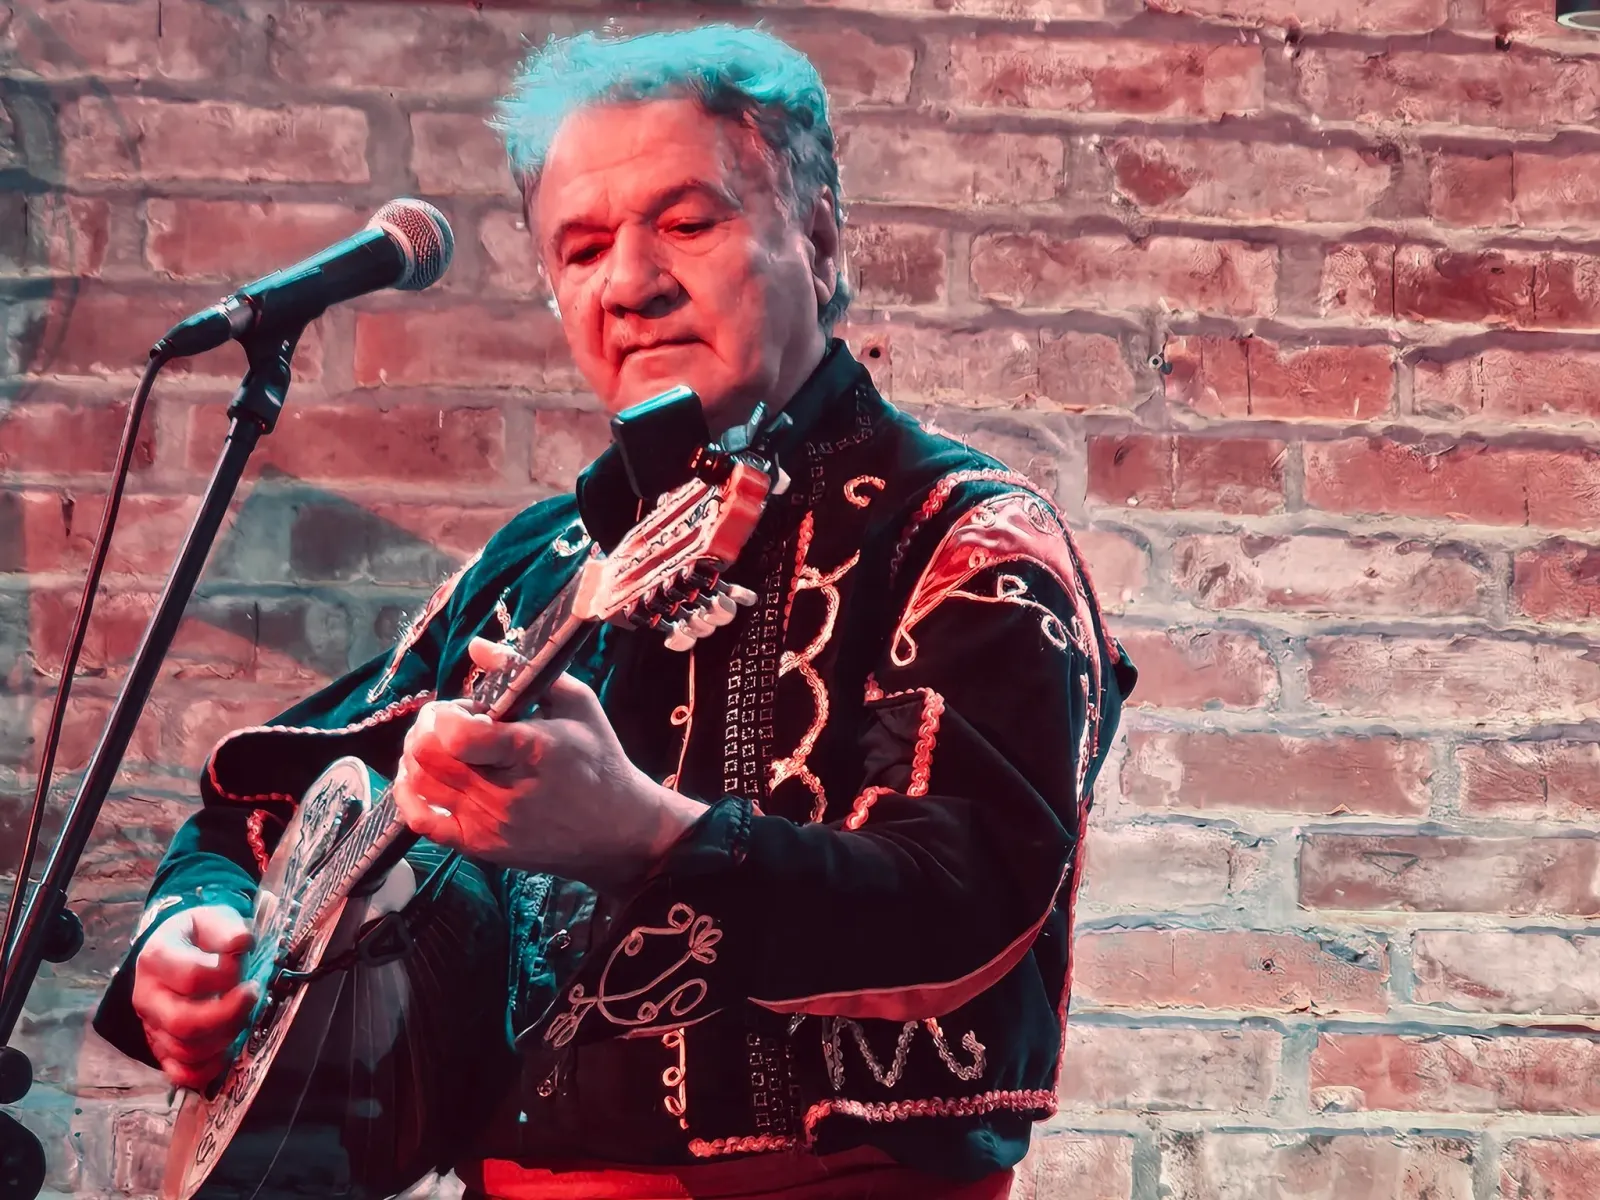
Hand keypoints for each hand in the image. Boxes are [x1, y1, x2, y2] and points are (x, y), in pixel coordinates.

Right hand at [130, 904, 257, 1089]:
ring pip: (185, 1050)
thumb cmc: (200, 934)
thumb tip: (241, 943)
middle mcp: (147, 996)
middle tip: (252, 996)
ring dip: (224, 1038)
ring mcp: (151, 1026)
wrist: (180, 947)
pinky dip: (207, 1070)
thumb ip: (228, 928)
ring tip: (242, 1017)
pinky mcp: (161, 1047)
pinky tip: (226, 1050)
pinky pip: (180, 1072)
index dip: (227, 976)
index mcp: (156, 958)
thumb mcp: (213, 918)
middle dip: (229, 1014)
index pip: (192, 977)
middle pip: (184, 1022)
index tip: (244, 966)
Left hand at [391, 637, 705, 888]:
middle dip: (427, 727)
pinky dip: (409, 794)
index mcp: (531, 750)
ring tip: (440, 744)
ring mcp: (488, 824)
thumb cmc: (598, 759)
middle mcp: (504, 792)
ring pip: (418, 783)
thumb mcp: (575, 703)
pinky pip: (421, 822)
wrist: (617, 829)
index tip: (466, 706)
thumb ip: (522, 670)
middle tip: (448, 720)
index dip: (447, 713)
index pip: (458, 734)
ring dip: (417, 755)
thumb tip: (475, 646)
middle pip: (428, 755)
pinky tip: (421, 776)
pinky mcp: (479, 847)